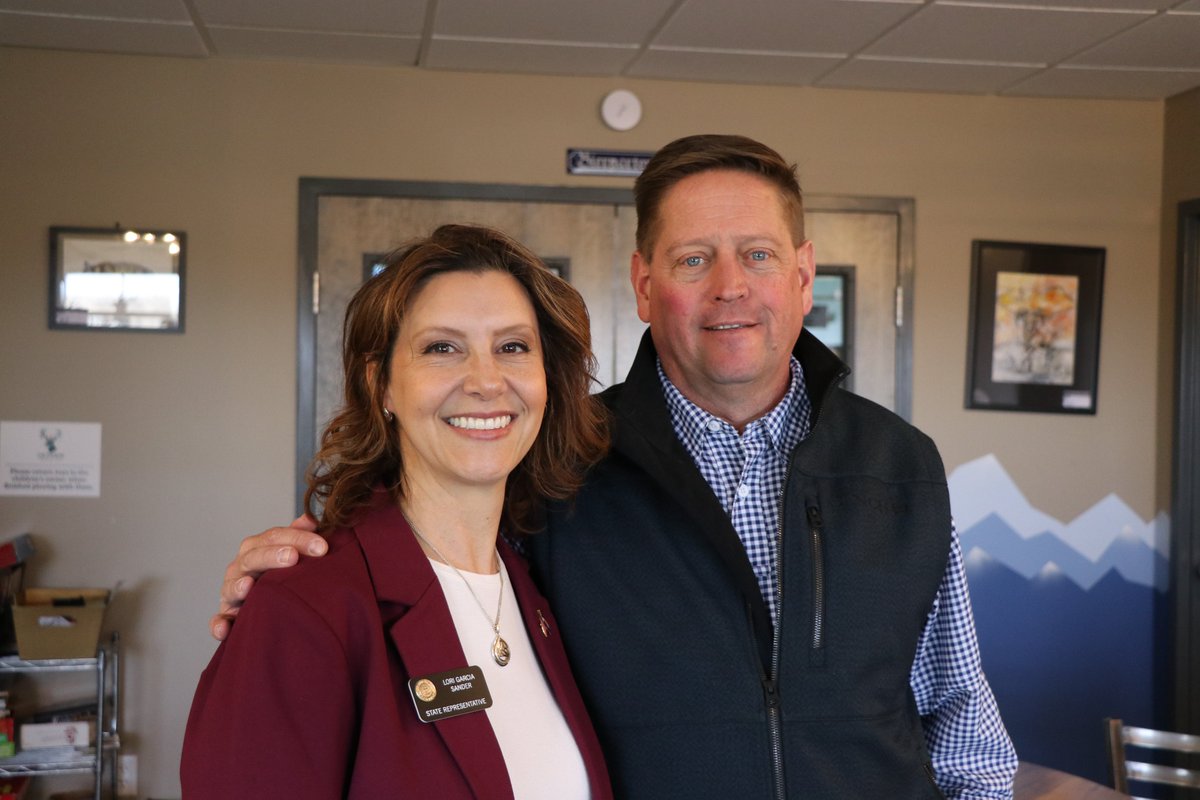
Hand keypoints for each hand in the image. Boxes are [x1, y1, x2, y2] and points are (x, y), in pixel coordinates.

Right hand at [209, 515, 326, 640]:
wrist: (264, 600)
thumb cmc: (278, 572)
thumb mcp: (288, 551)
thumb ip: (297, 536)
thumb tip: (312, 518)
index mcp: (256, 548)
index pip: (274, 537)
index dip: (298, 538)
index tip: (322, 546)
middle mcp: (241, 567)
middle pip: (253, 557)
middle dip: (272, 556)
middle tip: (293, 557)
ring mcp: (231, 591)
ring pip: (232, 586)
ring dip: (239, 586)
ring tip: (249, 586)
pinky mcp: (226, 616)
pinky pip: (219, 621)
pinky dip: (219, 624)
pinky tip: (226, 628)